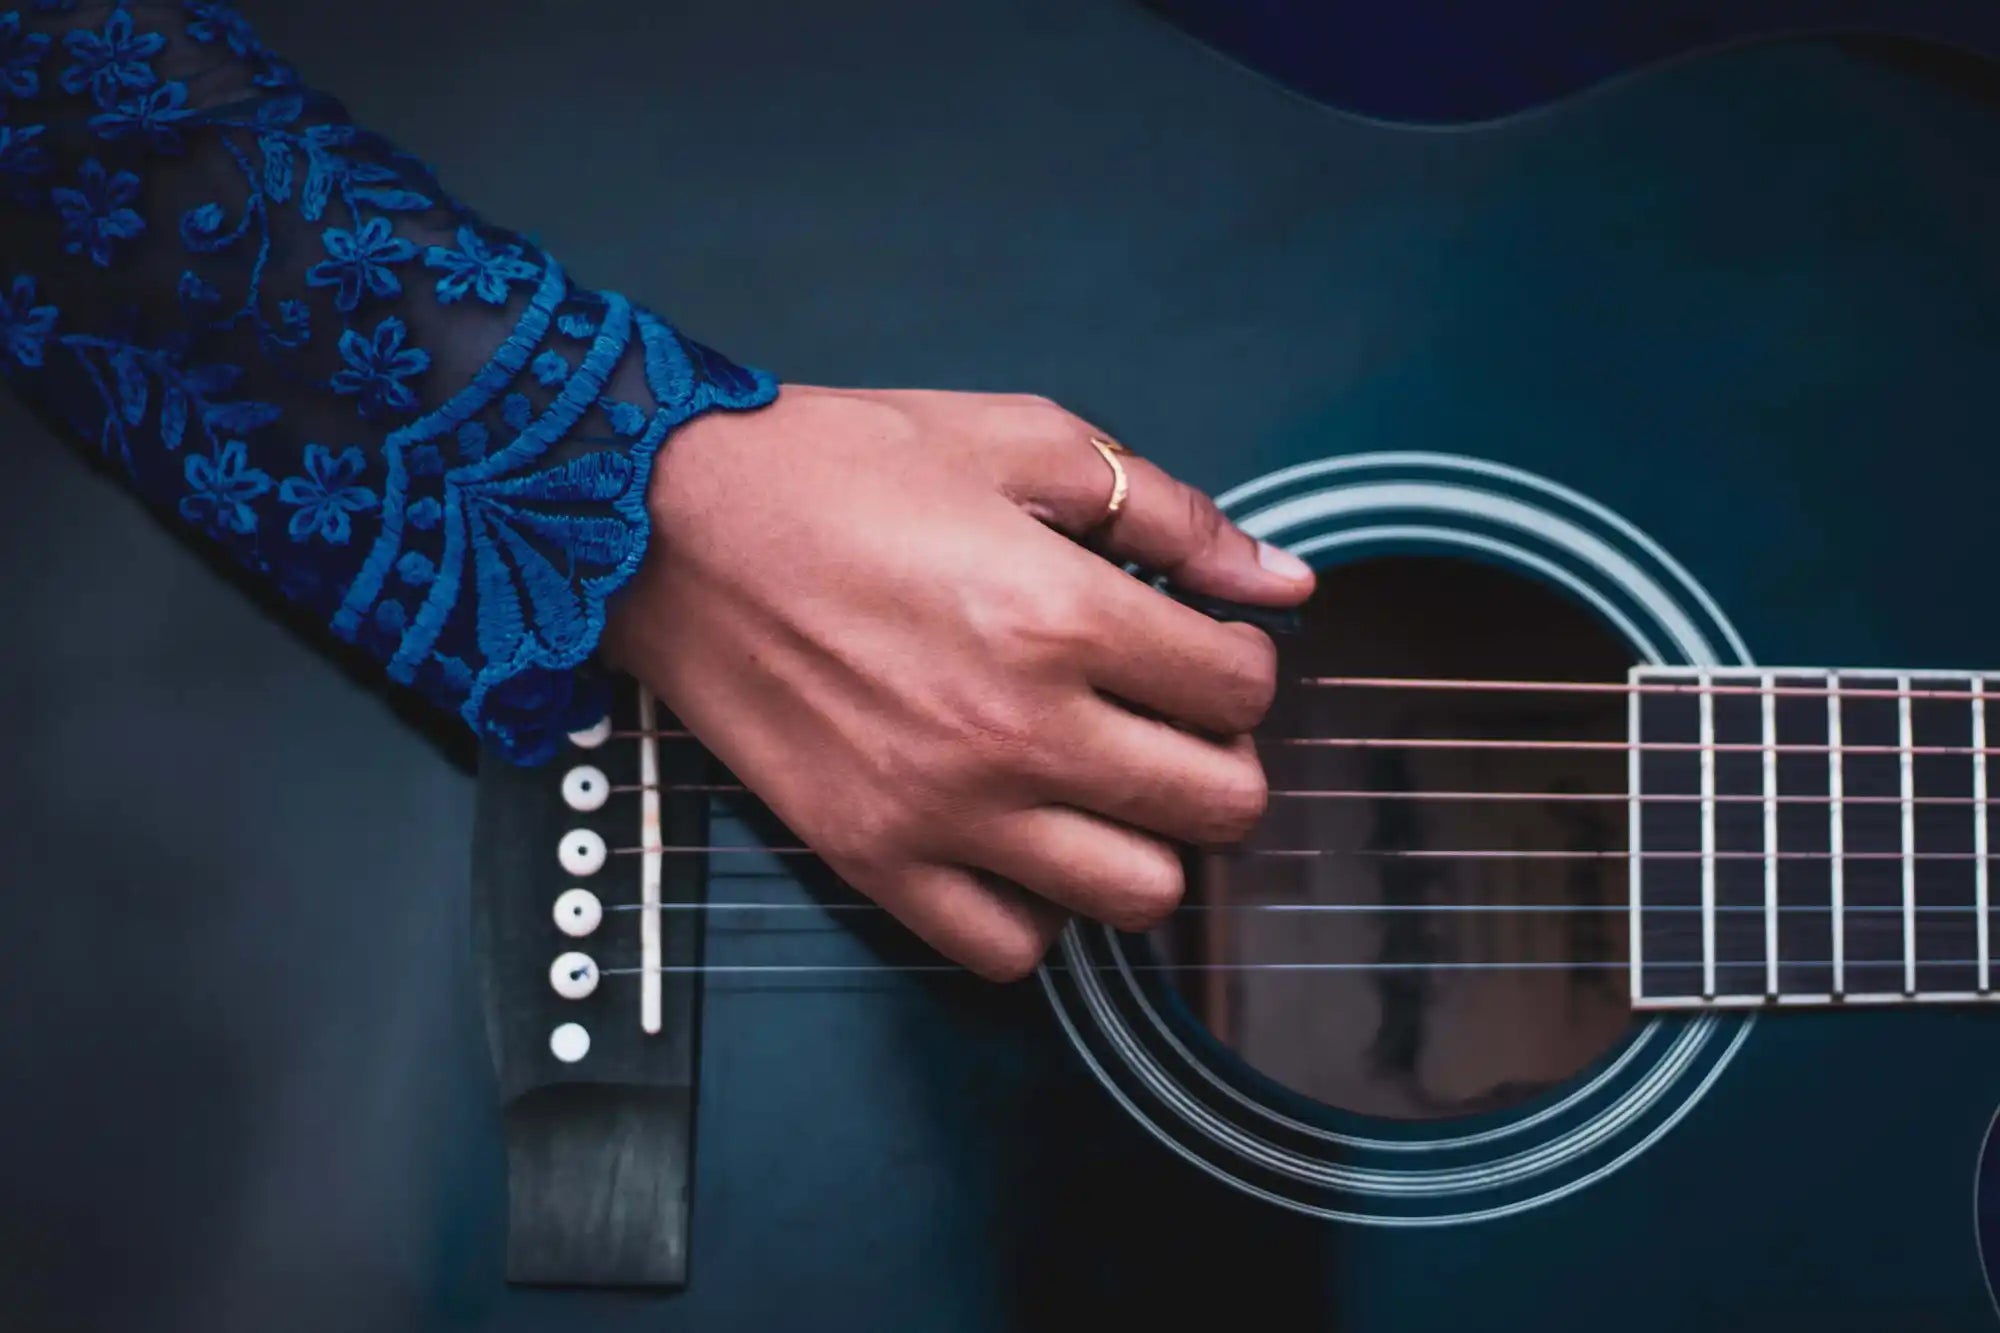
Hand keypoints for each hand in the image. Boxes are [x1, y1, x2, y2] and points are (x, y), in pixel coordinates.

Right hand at [602, 386, 1313, 978]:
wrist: (665, 526)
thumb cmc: (837, 466)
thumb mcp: (1019, 440)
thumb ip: (1167, 511)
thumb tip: (1286, 581)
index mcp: (1061, 613)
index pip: (1242, 690)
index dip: (1244, 662)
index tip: (1205, 647)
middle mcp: (1016, 730)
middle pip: (1219, 808)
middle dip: (1222, 758)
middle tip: (1173, 720)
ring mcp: (943, 812)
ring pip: (1137, 897)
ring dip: (1147, 842)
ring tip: (1105, 784)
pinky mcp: (873, 860)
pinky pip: (1009, 950)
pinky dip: (1040, 910)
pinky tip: (1024, 839)